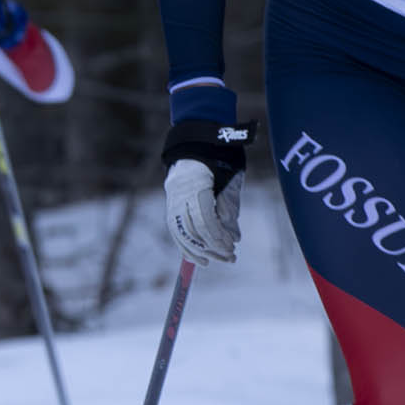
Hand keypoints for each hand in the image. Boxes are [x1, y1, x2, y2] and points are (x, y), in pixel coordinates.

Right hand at [159, 120, 251, 265]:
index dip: (217, 237)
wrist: (195, 144)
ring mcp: (172, 200)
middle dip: (211, 247)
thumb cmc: (218, 159)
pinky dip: (185, 246)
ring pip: (180, 233)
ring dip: (198, 251)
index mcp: (195, 185)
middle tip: (229, 258)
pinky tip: (197, 257)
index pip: (204, 220)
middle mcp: (179, 195)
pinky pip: (174, 231)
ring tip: (213, 260)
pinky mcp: (170, 206)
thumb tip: (233, 238)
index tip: (230, 248)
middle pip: (192, 230)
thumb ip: (230, 206)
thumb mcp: (229, 178)